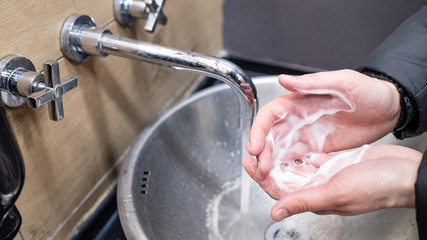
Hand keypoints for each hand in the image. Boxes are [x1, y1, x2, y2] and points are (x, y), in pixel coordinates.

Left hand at [242, 145, 421, 220]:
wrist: (404, 174)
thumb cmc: (377, 187)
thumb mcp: (335, 192)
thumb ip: (303, 200)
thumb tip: (275, 213)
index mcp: (315, 197)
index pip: (279, 190)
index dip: (261, 178)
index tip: (248, 163)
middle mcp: (318, 187)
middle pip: (284, 177)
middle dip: (266, 165)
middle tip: (252, 151)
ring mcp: (328, 175)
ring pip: (297, 167)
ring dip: (281, 157)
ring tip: (268, 144)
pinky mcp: (336, 164)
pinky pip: (313, 157)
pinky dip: (301, 151)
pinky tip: (294, 142)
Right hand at [246, 70, 400, 180]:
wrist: (389, 109)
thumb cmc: (368, 91)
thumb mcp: (342, 82)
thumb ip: (312, 83)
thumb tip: (283, 79)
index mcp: (298, 102)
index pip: (270, 115)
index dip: (259, 130)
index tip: (255, 146)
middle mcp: (297, 119)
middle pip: (270, 137)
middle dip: (262, 152)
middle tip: (262, 168)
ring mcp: (306, 136)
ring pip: (280, 151)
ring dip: (271, 163)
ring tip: (268, 177)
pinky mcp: (317, 150)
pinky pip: (296, 161)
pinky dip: (287, 169)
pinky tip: (283, 179)